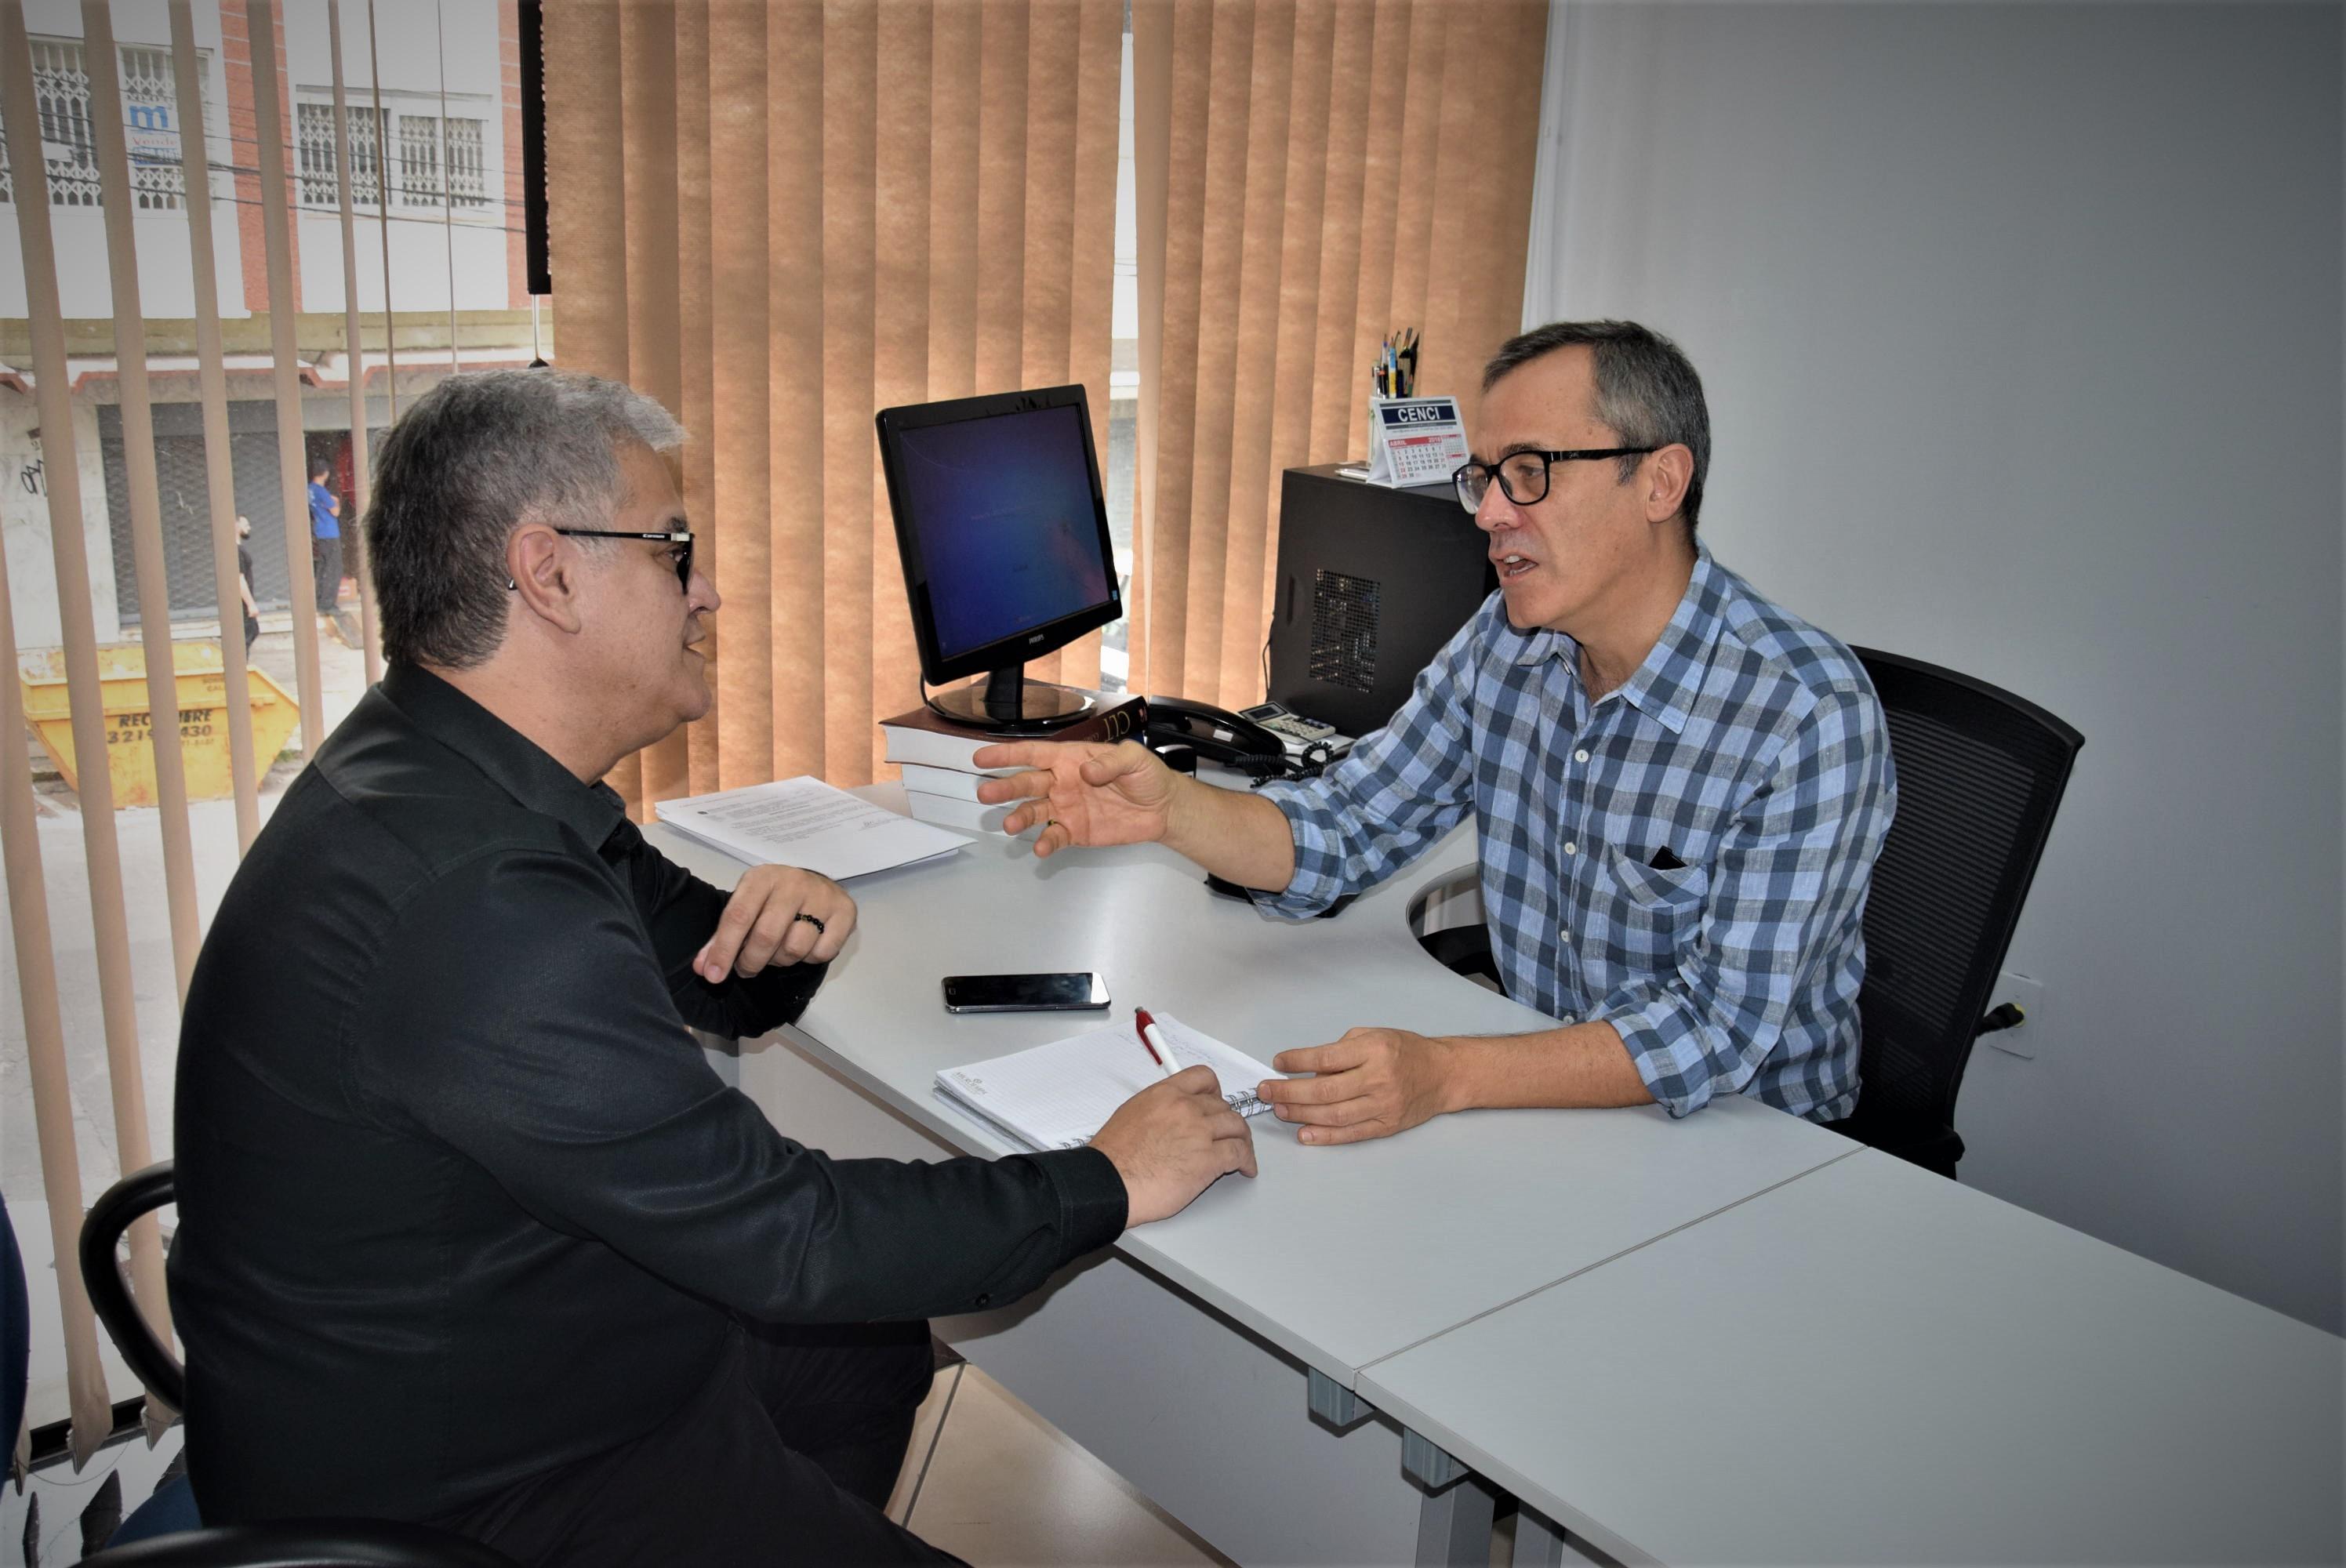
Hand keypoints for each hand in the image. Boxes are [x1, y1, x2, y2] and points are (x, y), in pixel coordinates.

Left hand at [695, 866, 856, 979]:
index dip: (723, 949)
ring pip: (795, 948)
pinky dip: (810, 958)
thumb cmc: (773, 899)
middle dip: (751, 961)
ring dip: (781, 960)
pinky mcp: (845, 911)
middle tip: (746, 968)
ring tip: (778, 952)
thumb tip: (704, 969)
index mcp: (762, 878)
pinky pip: (823, 953)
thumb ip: (723, 937)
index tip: (713, 975)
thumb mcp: (746, 907)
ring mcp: (822, 896)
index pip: (738, 916)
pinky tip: (805, 946)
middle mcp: (793, 882)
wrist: (816, 883)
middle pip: (766, 936)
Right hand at [971, 739, 1183, 858]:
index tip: (982, 758)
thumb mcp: (1135, 759)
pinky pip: (1054, 836)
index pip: (1034, 754)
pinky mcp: (1075, 831)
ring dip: (1019, 817)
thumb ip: (1111, 762)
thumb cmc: (1148, 776)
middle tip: (985, 793)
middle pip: (1026, 783)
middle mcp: (1061, 782)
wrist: (1163, 809)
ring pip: (1034, 811)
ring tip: (1010, 825)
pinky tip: (1041, 848)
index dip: (1007, 755)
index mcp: (1070, 758)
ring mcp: (1066, 808)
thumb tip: (1086, 772)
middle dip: (1005, 787)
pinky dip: (1046, 843)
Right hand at [1089, 1065, 1258, 1224]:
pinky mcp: (1209, 1159)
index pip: (1203, 1078)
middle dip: (1228, 1121)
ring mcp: (1200, 1132)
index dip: (1215, 1091)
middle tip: (1228, 1134)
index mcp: (1164, 1094)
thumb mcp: (1131, 1114)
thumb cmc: (1113, 1158)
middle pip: (1223, 1106)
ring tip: (1242, 1151)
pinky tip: (1245, 1168)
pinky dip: (1246, 1160)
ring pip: (1237, 1127)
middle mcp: (1186, 1108)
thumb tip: (1168, 1116)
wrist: (1110, 1182)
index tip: (1218, 1099)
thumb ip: (1158, 1110)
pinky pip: (1239, 1153)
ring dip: (1242, 1140)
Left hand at [1257, 1027, 1456, 1145]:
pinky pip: (1351, 1133)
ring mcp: (1383, 1105)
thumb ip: (1342, 1050)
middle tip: (1266, 1091)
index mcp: (1374, 1050)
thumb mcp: (1374, 1036)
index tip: (1278, 1063)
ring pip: (1335, 1114)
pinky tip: (1304, 1133)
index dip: (1298, 1061)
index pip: (1327, 1057)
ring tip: (1279, 1110)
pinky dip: (1325, 1135)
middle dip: (1290, 1092)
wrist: (1443, 1074)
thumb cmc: (1406, 1051)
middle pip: (1325, 1090)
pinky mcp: (1386, 1125)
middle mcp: (1378, 1078)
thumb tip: (1308, 1068)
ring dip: (1302, 1114)